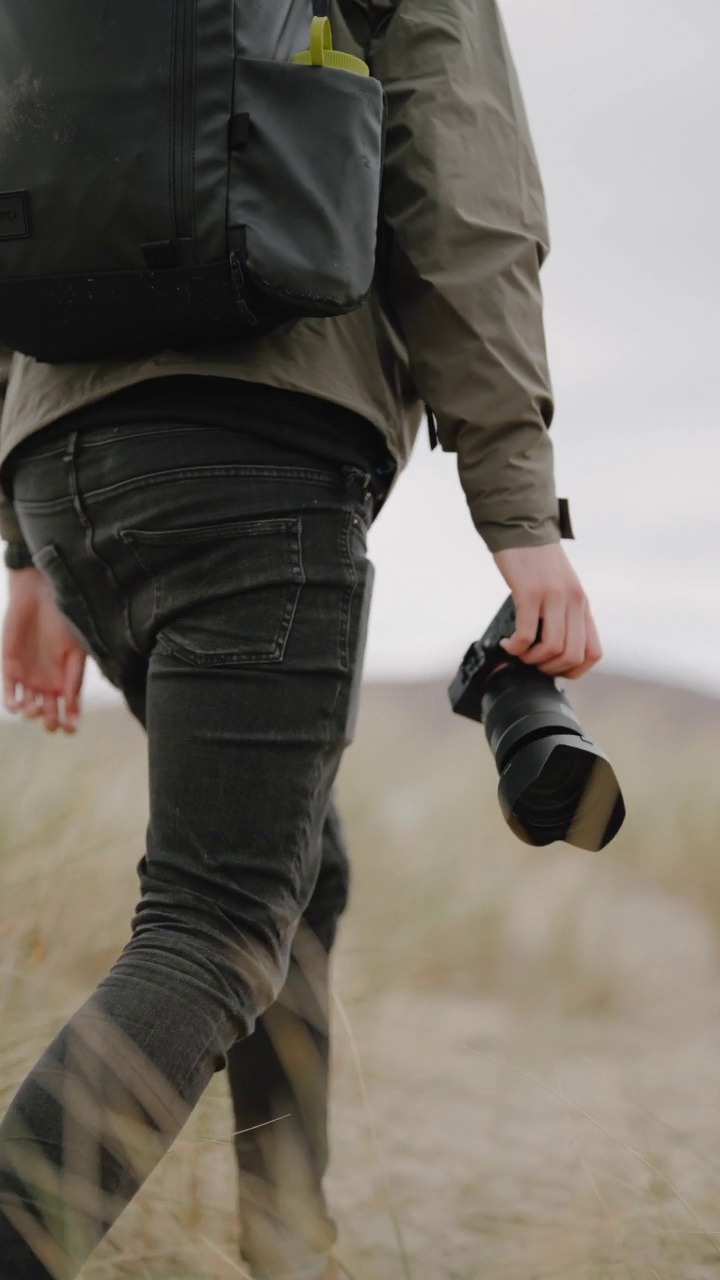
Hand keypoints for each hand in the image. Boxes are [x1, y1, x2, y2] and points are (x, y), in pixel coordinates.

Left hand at [3, 567, 86, 732]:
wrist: (41, 595)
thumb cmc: (65, 620)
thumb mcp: (76, 651)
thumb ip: (74, 678)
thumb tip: (73, 704)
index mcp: (68, 679)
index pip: (70, 708)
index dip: (71, 720)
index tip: (71, 729)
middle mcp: (48, 681)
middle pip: (48, 712)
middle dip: (50, 721)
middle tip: (51, 720)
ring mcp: (28, 675)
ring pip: (29, 705)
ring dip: (32, 712)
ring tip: (35, 707)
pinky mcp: (9, 666)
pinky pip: (9, 690)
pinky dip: (12, 701)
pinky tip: (17, 705)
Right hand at [492, 543, 601, 679]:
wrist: (522, 526)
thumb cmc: (537, 559)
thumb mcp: (562, 586)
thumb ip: (564, 612)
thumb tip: (555, 647)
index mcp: (582, 603)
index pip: (593, 652)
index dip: (573, 670)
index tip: (553, 669)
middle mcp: (573, 601)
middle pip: (572, 655)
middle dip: (549, 668)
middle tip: (532, 662)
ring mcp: (553, 597)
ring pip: (552, 648)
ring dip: (531, 659)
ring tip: (519, 651)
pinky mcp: (529, 592)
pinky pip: (527, 634)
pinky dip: (516, 646)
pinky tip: (508, 642)